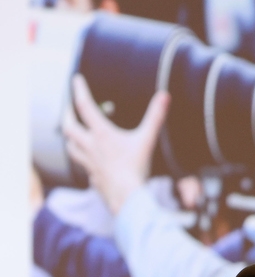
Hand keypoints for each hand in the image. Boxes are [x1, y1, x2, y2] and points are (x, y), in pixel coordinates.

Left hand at [61, 74, 169, 213]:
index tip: (75, 79)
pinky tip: (89, 161)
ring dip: (71, 138)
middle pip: (69, 127)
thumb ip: (155, 117)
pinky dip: (83, 159)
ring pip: (71, 146)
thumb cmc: (136, 168)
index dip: (79, 90)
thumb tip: (164, 96)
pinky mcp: (93, 177)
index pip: (85, 106)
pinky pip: (83, 165)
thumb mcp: (147, 139)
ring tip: (75, 134)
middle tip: (69, 109)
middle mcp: (90, 146)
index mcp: (101, 134)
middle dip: (67, 115)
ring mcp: (89, 163)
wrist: (126, 197)